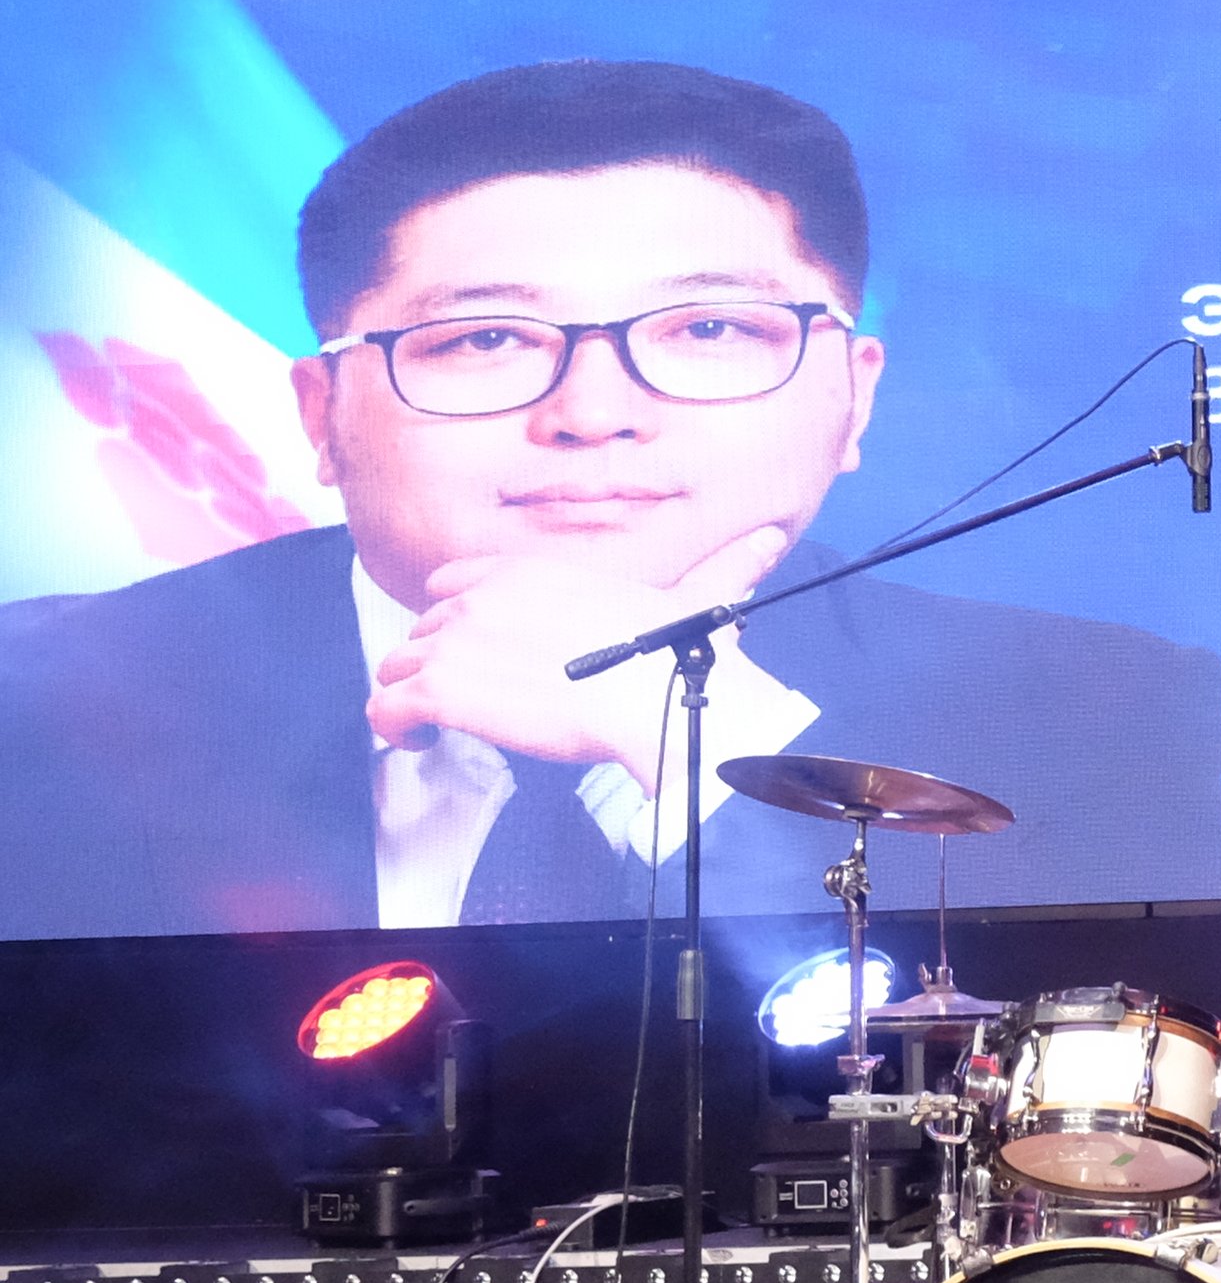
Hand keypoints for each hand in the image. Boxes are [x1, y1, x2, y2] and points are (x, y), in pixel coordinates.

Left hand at [369, 524, 793, 775]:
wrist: (661, 700)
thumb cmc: (675, 659)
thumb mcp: (690, 601)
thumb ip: (720, 570)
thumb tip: (771, 541)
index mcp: (528, 573)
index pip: (453, 581)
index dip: (451, 614)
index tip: (467, 644)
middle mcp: (481, 598)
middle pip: (423, 628)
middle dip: (435, 662)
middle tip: (462, 697)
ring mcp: (456, 642)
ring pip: (397, 666)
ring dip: (410, 694)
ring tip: (433, 724)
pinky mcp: (443, 689)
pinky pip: (388, 707)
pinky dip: (394, 727)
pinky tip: (417, 741)